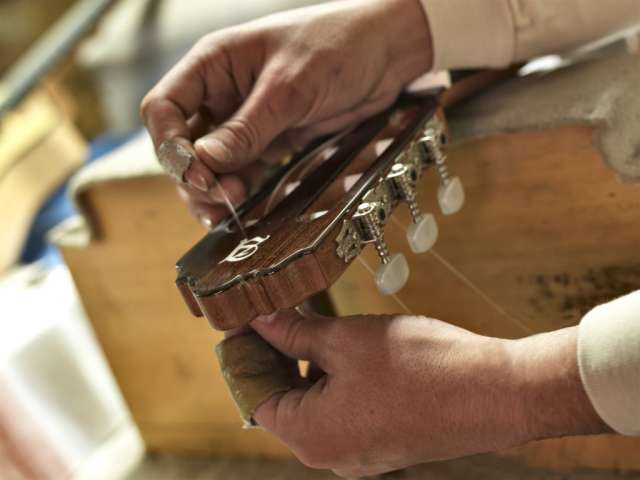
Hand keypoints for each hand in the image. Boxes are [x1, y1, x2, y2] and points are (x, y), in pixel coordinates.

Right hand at [141, 0, 431, 226]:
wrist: (387, 52)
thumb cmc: (339, 45)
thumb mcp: (290, 87)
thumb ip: (247, 128)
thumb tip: (205, 163)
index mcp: (213, 65)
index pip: (164, 108)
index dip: (170, 144)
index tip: (196, 171)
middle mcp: (222, 94)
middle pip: (183, 143)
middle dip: (193, 174)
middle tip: (222, 196)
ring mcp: (246, 119)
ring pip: (210, 163)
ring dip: (213, 189)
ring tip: (231, 208)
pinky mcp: (270, 140)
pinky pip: (242, 170)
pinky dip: (239, 191)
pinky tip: (242, 208)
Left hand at [250, 310, 608, 477]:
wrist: (496, 392)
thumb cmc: (422, 367)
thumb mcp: (346, 339)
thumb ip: (295, 332)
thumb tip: (261, 321)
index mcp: (311, 435)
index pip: (255, 396)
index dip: (245, 356)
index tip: (244, 325)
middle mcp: (331, 455)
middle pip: (284, 403)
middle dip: (277, 358)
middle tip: (276, 317)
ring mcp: (360, 454)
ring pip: (315, 405)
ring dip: (308, 367)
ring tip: (313, 326)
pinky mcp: (383, 443)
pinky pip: (343, 412)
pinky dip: (335, 382)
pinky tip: (345, 350)